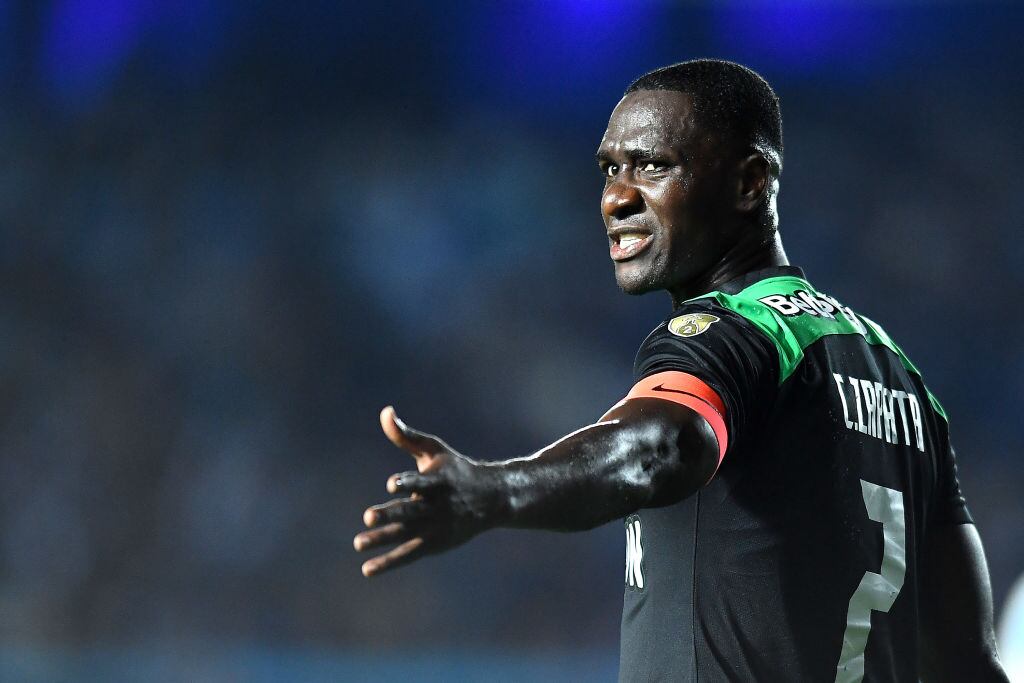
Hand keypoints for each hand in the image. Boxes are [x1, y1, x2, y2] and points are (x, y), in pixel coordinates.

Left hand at [353, 406, 503, 576]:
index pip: (421, 482)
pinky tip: (367, 569)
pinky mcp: (435, 544)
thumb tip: (385, 412)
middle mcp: (438, 506)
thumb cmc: (456, 470)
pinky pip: (409, 555)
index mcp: (438, 481)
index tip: (391, 483)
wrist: (491, 499)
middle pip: (411, 511)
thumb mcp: (434, 450)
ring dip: (383, 539)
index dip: (407, 482)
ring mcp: (436, 527)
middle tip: (368, 516)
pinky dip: (389, 562)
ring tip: (358, 543)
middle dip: (391, 514)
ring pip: (407, 535)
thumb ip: (406, 435)